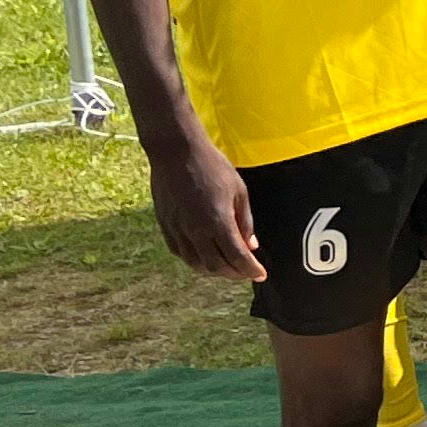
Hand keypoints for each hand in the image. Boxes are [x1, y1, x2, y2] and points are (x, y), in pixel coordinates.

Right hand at [149, 125, 262, 283]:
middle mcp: (195, 231)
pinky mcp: (165, 225)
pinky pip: (181, 253)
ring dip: (214, 270)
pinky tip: (206, 255)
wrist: (176, 152)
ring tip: (228, 266)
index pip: (237, 258)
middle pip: (216, 267)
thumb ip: (245, 222)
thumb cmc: (213, 167)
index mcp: (218, 222)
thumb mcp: (239, 192)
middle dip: (234, 274)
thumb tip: (251, 246)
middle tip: (246, 272)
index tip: (261, 274)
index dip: (250, 270)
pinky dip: (196, 260)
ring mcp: (177, 230)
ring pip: (196, 264)